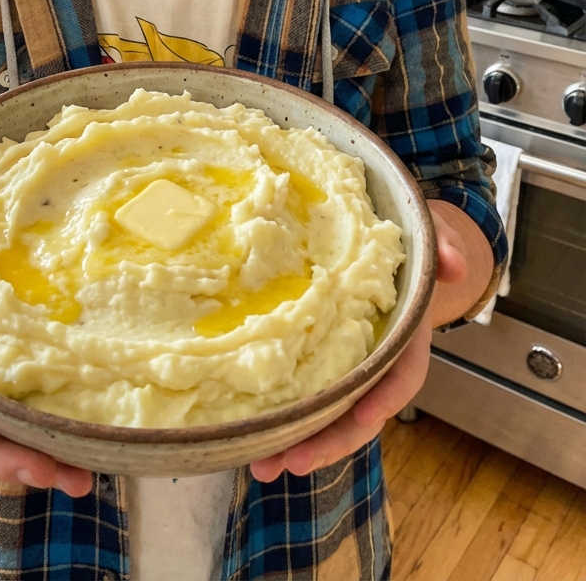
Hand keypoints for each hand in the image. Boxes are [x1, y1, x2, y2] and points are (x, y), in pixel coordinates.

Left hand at [250, 202, 483, 482]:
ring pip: (328, 414)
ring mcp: (347, 363)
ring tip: (260, 466)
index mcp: (407, 335)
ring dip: (296, 442)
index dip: (387, 396)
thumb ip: (442, 245)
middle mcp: (377, 359)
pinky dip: (281, 417)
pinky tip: (248, 435)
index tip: (365, 414)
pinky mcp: (318, 358)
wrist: (389, 242)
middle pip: (359, 412)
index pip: (404, 375)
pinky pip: (304, 393)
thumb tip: (453, 266)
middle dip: (329, 441)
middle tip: (292, 462)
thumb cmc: (408, 242)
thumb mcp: (430, 234)